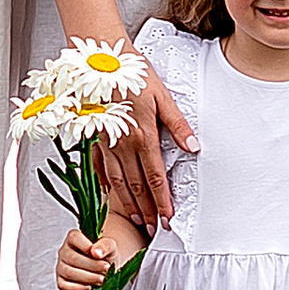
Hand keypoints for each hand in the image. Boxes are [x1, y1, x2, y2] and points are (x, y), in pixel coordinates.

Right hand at [57, 226, 115, 289]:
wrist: (106, 268)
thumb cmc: (106, 254)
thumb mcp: (111, 246)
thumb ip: (105, 245)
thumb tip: (96, 252)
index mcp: (73, 238)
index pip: (74, 238)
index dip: (87, 247)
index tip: (100, 256)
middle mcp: (64, 251)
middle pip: (73, 258)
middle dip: (92, 266)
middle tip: (106, 269)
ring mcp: (61, 266)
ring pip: (69, 272)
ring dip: (87, 278)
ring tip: (101, 279)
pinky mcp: (61, 280)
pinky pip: (63, 285)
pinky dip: (77, 288)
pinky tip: (89, 287)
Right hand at [96, 61, 194, 227]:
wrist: (99, 59)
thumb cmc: (132, 74)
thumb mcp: (161, 96)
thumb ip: (177, 124)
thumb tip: (194, 146)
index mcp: (142, 135)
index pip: (155, 177)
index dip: (162, 201)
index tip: (168, 218)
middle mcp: (122, 144)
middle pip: (136, 186)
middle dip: (146, 210)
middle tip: (154, 229)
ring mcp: (105, 142)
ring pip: (118, 181)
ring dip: (127, 203)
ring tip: (136, 219)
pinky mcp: (94, 136)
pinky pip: (100, 166)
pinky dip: (107, 183)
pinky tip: (111, 193)